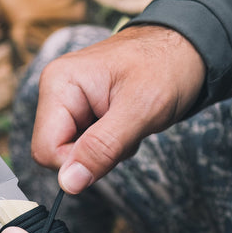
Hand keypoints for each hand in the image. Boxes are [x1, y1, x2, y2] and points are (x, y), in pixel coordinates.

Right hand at [31, 24, 205, 194]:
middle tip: (126, 130)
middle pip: (59, 155)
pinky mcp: (84, 113)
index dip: (78, 163)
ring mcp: (70, 103)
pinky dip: (113, 145)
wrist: (186, 48)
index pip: (45, 151)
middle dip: (97, 155)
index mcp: (59, 84)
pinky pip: (89, 148)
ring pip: (76, 156)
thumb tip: (68, 184)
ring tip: (131, 122)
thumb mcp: (139, 110)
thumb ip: (102, 148)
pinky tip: (128, 121)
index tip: (112, 149)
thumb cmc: (166, 66)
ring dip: (109, 151)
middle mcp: (57, 93)